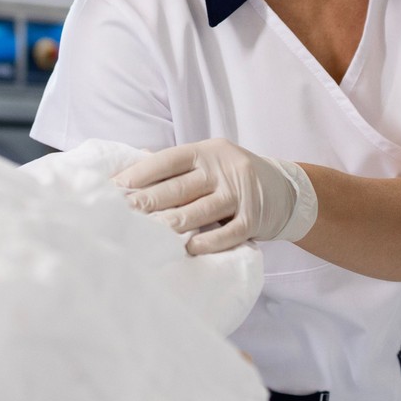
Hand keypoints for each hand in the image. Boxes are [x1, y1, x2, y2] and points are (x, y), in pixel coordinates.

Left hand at [113, 138, 317, 253]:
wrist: (286, 190)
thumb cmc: (232, 176)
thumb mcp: (208, 160)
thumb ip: (176, 164)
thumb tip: (133, 163)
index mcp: (206, 152)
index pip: (169, 159)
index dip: (141, 172)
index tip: (115, 186)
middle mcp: (223, 169)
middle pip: (181, 187)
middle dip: (150, 201)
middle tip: (123, 212)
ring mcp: (240, 194)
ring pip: (202, 210)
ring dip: (174, 223)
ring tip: (150, 232)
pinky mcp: (254, 219)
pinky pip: (229, 233)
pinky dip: (210, 242)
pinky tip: (190, 248)